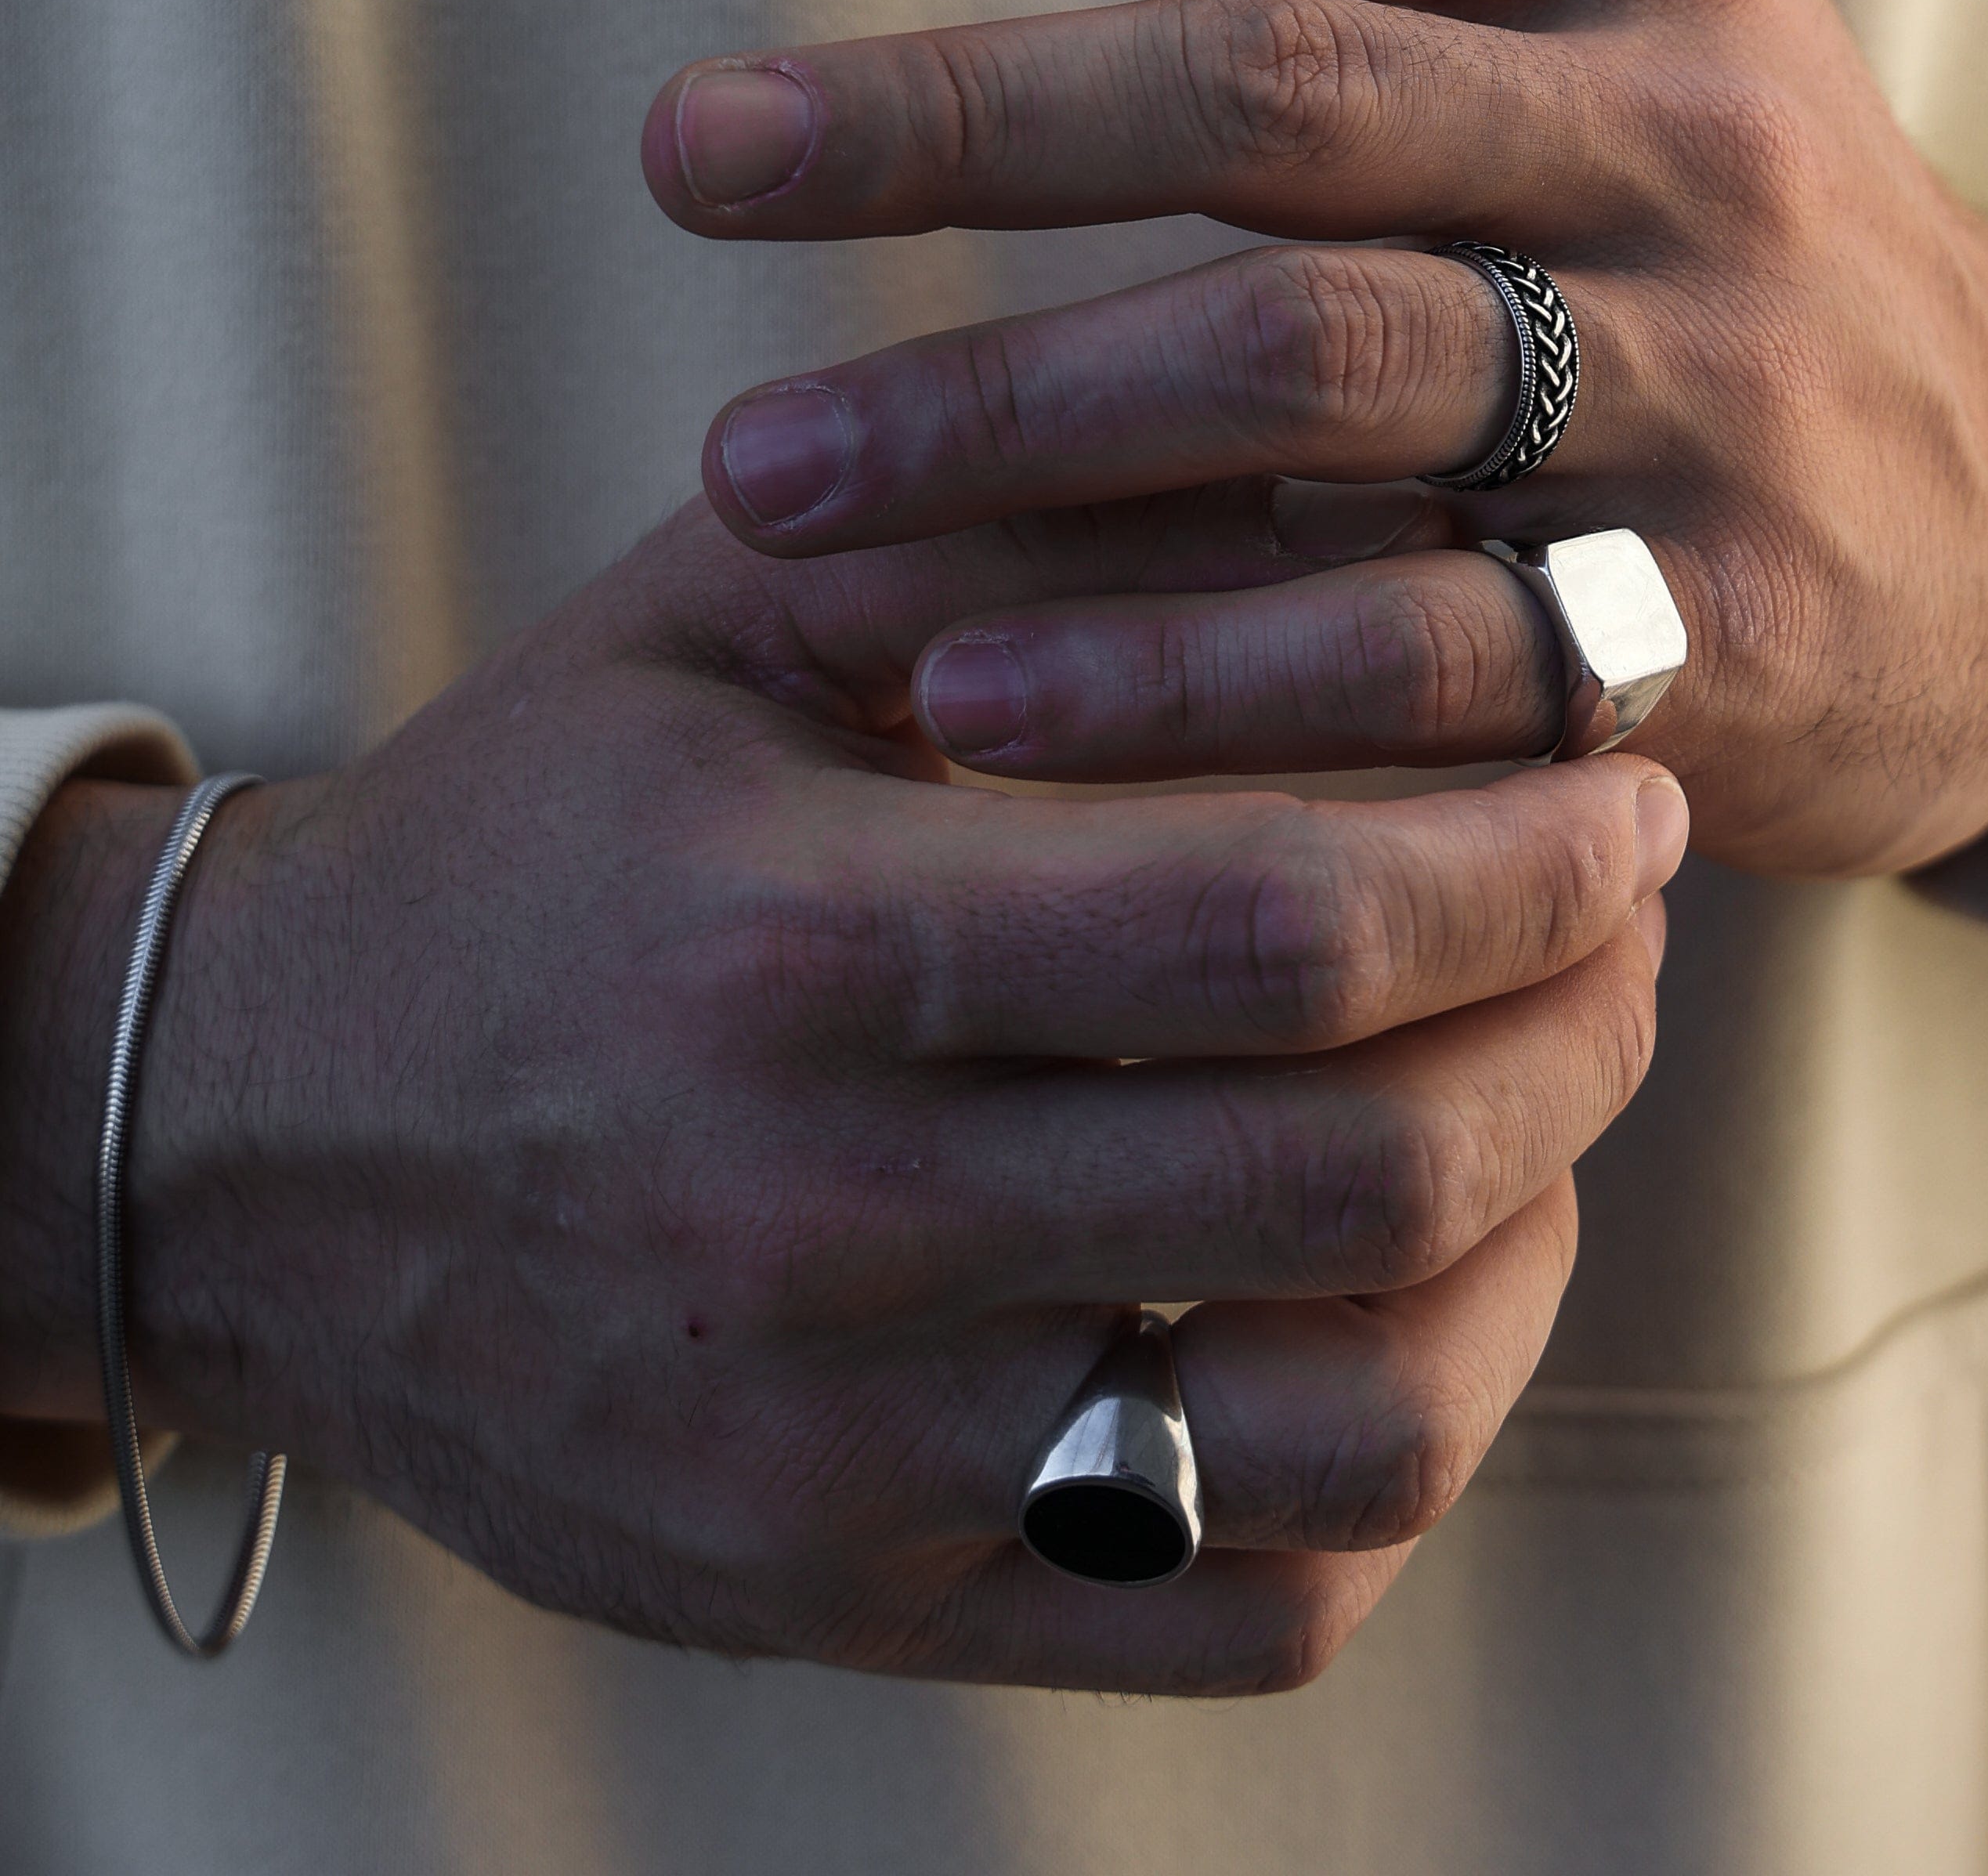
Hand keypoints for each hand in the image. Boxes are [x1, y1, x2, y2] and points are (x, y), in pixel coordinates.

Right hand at [0, 497, 1683, 1689]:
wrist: (248, 1143)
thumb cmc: (534, 833)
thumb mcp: (727, 605)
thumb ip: (1030, 525)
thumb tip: (1363, 489)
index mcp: (800, 942)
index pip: (1286, 922)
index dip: (1522, 854)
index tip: (1614, 788)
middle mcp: (831, 1231)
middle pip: (1367, 1170)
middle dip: (1583, 1021)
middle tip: (1628, 912)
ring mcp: (858, 1462)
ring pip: (1361, 1425)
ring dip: (1536, 1242)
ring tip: (1554, 1094)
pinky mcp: (871, 1600)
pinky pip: (1257, 1608)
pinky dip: (1408, 1446)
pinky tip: (1418, 1284)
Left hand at [648, 0, 1987, 886]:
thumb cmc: (1757, 238)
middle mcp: (1688, 152)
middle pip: (1279, 102)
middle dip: (962, 128)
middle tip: (690, 159)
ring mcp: (1718, 399)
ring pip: (1323, 373)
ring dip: (1020, 421)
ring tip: (763, 484)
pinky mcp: (1723, 639)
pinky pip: (1412, 655)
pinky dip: (1183, 679)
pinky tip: (978, 694)